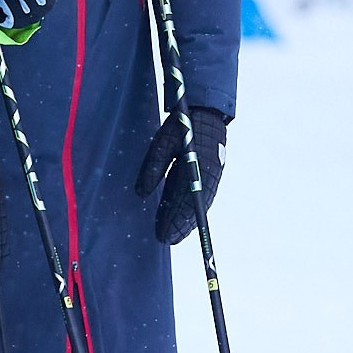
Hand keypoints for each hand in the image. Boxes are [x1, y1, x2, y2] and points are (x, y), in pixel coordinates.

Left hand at [135, 104, 226, 245]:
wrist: (208, 112)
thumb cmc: (182, 126)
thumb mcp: (163, 143)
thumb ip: (153, 167)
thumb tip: (141, 193)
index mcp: (193, 169)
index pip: (181, 202)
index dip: (172, 221)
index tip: (163, 235)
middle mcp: (206, 177)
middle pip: (191, 207)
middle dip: (179, 226)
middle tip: (166, 240)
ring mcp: (211, 176)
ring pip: (198, 205)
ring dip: (187, 221)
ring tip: (175, 235)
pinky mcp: (211, 174)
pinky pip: (202, 197)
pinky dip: (193, 210)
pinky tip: (185, 218)